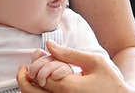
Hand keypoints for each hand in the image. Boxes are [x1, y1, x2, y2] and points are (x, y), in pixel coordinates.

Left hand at [16, 41, 134, 92]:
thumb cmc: (111, 81)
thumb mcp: (94, 62)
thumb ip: (69, 53)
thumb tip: (48, 45)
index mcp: (69, 88)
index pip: (40, 77)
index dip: (34, 67)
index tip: (36, 57)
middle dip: (23, 79)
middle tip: (23, 69)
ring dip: (30, 88)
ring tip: (31, 76)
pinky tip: (43, 85)